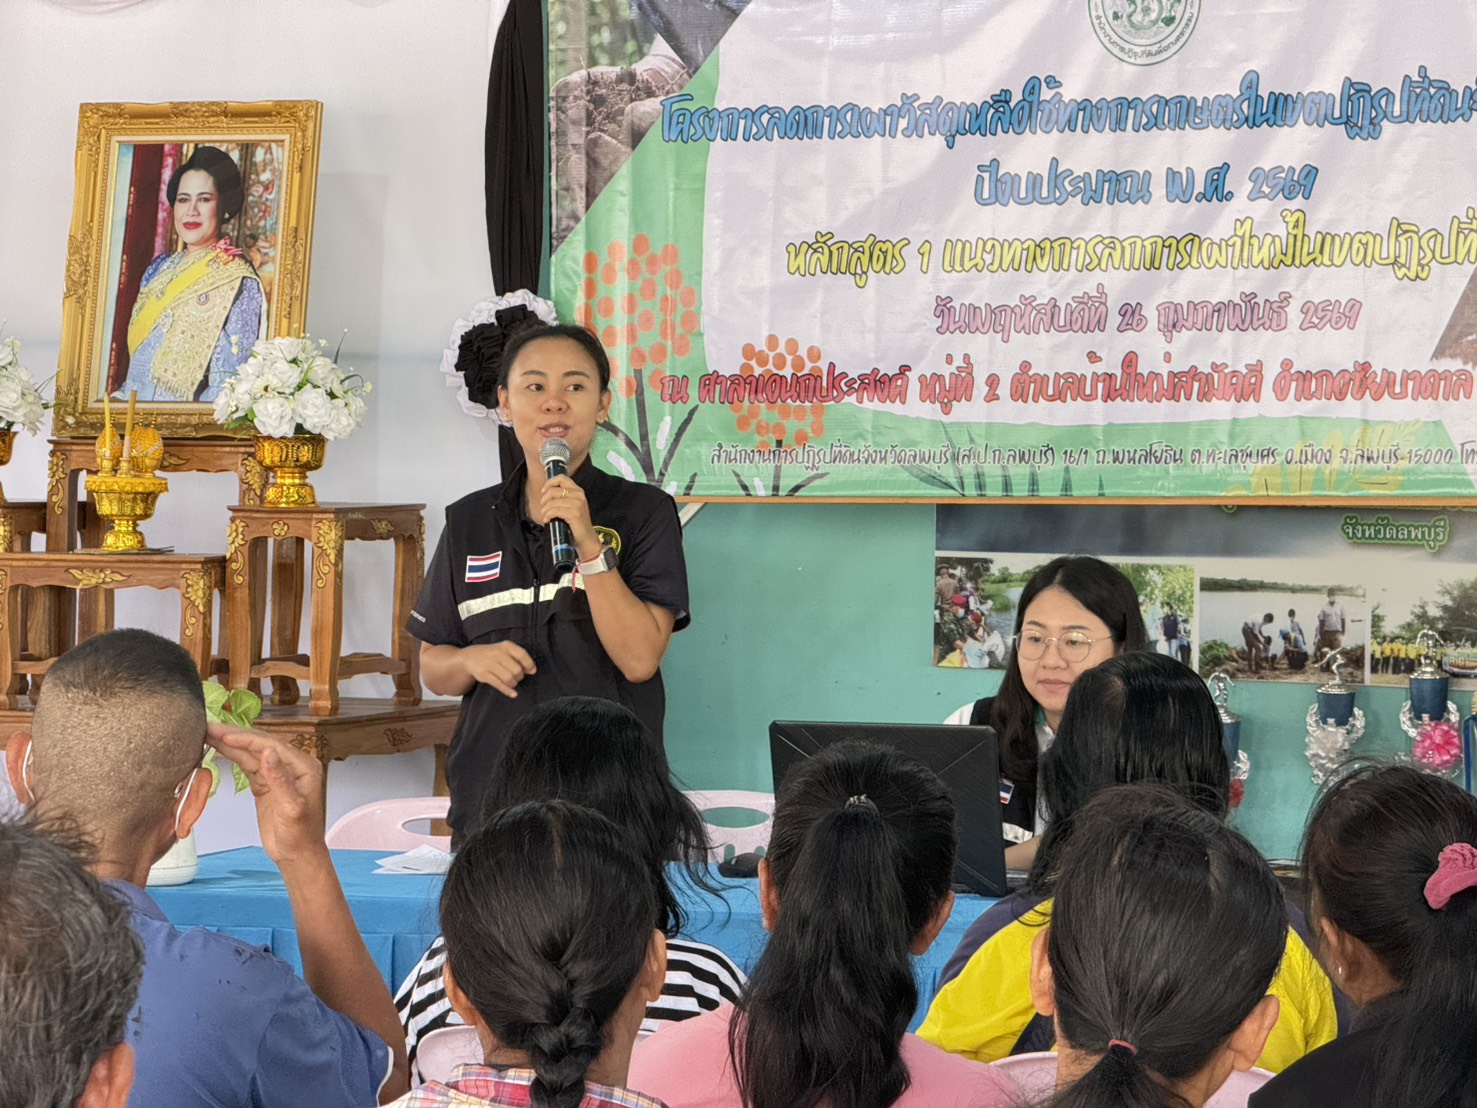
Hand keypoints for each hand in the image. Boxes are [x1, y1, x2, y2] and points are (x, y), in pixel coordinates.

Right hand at [208, 723, 326, 866]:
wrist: (297, 854)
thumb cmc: (300, 835)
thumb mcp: (291, 809)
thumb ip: (279, 780)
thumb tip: (268, 753)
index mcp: (304, 767)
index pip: (271, 746)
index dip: (247, 739)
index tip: (224, 734)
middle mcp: (292, 766)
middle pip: (260, 745)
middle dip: (234, 736)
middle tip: (208, 727)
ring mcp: (277, 774)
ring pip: (251, 754)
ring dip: (230, 744)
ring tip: (206, 733)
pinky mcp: (265, 784)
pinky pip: (247, 765)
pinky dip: (232, 756)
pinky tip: (217, 748)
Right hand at [461, 641, 537, 697]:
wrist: (470, 657)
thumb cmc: (493, 654)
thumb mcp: (505, 649)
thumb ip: (518, 656)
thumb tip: (532, 670)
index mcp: (506, 646)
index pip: (522, 654)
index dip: (529, 664)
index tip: (532, 671)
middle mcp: (497, 654)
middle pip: (517, 669)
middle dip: (520, 676)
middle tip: (518, 677)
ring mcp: (490, 664)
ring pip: (509, 678)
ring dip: (514, 683)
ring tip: (513, 682)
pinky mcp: (484, 675)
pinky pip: (499, 685)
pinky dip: (508, 691)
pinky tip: (513, 694)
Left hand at [538, 475, 600, 559]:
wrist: (587, 539)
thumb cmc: (576, 524)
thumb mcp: (572, 506)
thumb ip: (563, 497)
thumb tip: (546, 492)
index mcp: (578, 491)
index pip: (562, 478)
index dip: (549, 483)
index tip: (543, 491)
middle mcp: (579, 495)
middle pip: (554, 491)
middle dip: (544, 500)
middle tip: (543, 508)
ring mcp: (577, 504)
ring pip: (552, 502)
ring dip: (545, 510)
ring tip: (545, 516)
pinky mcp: (574, 513)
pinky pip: (554, 511)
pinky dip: (547, 515)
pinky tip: (547, 520)